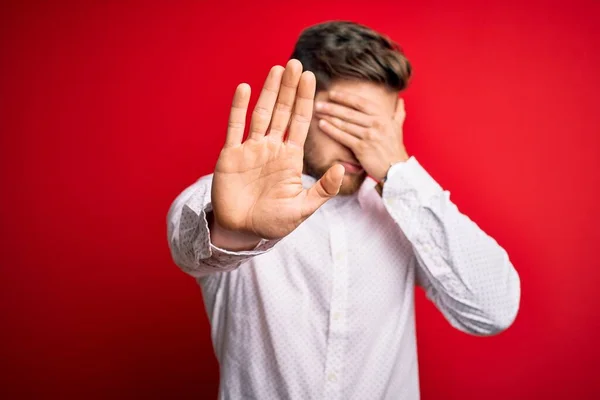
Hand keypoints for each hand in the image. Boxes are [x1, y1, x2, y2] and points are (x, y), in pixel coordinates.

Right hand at [211, 59, 344, 240]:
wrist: (242, 232)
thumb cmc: (273, 222)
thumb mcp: (302, 209)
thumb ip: (323, 189)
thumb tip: (341, 168)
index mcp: (290, 158)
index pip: (300, 123)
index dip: (305, 101)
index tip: (311, 78)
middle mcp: (272, 148)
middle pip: (282, 112)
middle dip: (289, 88)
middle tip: (295, 63)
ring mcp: (251, 149)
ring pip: (261, 114)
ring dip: (268, 91)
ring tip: (276, 69)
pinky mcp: (231, 155)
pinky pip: (235, 127)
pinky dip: (239, 108)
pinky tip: (245, 89)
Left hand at [315, 91, 409, 180]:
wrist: (397, 170)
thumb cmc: (395, 149)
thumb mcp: (398, 128)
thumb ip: (398, 114)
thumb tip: (400, 101)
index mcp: (383, 117)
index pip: (360, 103)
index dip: (345, 97)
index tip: (332, 93)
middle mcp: (376, 124)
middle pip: (350, 112)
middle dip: (332, 107)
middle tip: (318, 102)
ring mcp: (369, 136)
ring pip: (345, 123)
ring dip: (329, 116)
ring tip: (317, 111)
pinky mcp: (362, 148)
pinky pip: (343, 137)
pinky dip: (331, 130)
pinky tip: (322, 125)